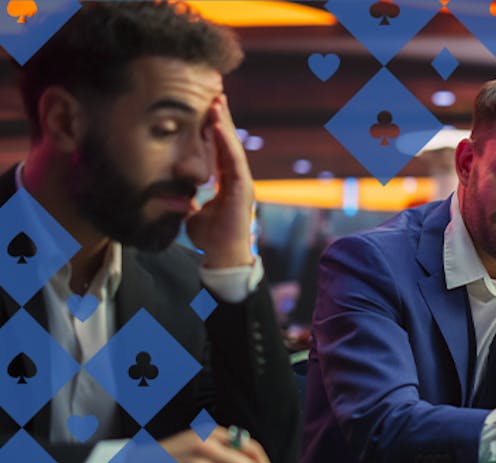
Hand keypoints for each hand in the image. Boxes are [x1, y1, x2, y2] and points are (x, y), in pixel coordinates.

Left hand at [185, 94, 254, 268]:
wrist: (222, 256)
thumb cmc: (209, 237)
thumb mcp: (192, 213)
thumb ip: (186, 201)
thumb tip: (174, 196)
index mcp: (225, 182)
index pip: (219, 149)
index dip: (212, 129)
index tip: (206, 109)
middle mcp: (236, 178)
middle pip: (228, 142)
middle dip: (221, 118)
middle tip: (214, 93)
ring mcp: (241, 182)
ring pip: (232, 146)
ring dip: (224, 124)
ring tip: (216, 102)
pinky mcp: (242, 188)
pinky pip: (232, 160)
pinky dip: (225, 142)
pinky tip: (216, 126)